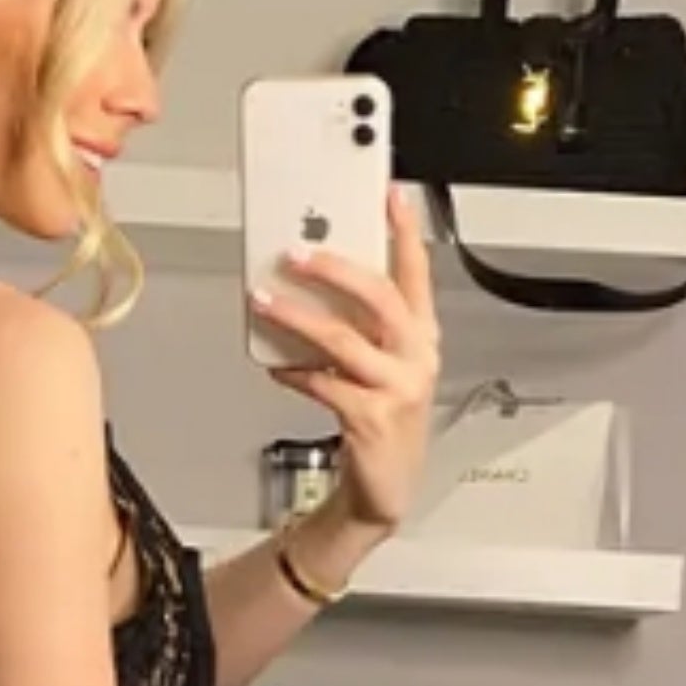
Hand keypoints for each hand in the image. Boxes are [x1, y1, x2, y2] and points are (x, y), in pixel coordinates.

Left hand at [251, 184, 440, 537]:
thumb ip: (357, 328)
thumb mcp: (379, 367)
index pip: (416, 272)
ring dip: (298, 317)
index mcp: (421, 336)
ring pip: (343, 339)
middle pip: (378, 296)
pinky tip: (277, 366)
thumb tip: (307, 288)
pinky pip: (325, 385)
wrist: (385, 491)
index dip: (404, 231)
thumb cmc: (380, 424)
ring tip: (264, 301)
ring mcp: (396, 388)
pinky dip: (296, 372)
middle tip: (296, 252)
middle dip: (334, 269)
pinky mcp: (371, 420)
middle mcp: (415, 357)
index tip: (388, 194)